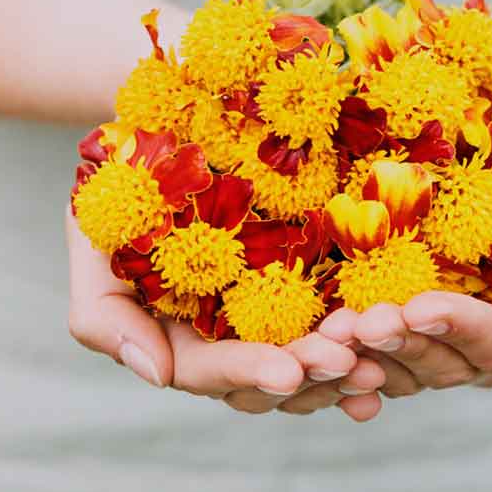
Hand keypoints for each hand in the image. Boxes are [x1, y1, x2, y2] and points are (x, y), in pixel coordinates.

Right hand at [65, 208, 384, 420]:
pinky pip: (345, 306)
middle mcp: (233, 327)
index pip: (212, 370)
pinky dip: (369, 331)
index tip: (287, 371)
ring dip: (346, 360)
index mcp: (182, 333)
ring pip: (313, 349)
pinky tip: (397, 335)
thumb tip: (156, 378)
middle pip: (273, 371)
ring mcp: (278, 300)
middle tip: (347, 361)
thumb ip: (105, 317)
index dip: (249, 372)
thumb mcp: (94, 240)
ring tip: (378, 358)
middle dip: (309, 371)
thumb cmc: (123, 180)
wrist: (169, 113)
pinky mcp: (316, 265)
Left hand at [319, 218, 491, 395]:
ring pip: (392, 364)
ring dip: (360, 353)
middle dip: (398, 340)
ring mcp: (421, 337)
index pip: (491, 341)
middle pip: (435, 361)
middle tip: (358, 324)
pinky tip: (312, 354)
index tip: (419, 307)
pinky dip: (337, 361)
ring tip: (328, 333)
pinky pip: (359, 354)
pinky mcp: (381, 318)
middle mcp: (466, 346)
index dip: (455, 326)